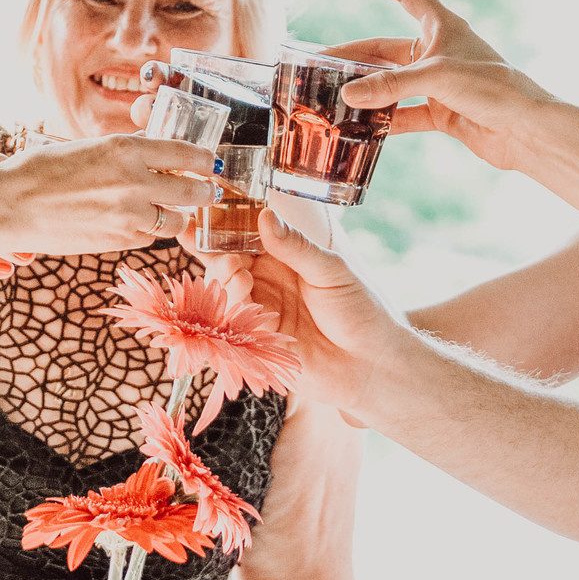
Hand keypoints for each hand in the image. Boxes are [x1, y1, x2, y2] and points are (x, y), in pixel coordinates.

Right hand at [0, 134, 212, 260]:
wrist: (10, 204)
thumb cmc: (40, 170)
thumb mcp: (87, 147)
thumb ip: (124, 150)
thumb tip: (152, 148)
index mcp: (125, 149)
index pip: (186, 153)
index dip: (204, 160)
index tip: (210, 163)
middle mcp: (134, 181)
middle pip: (192, 190)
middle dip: (204, 192)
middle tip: (207, 191)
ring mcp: (128, 215)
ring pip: (175, 221)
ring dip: (176, 215)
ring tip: (170, 210)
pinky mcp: (118, 241)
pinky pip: (149, 237)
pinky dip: (147, 231)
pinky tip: (133, 223)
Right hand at [216, 208, 415, 415]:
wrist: (372, 363)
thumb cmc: (360, 311)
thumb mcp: (331, 270)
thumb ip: (296, 247)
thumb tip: (265, 216)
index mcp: (284, 258)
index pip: (247, 238)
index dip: (225, 229)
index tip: (207, 219)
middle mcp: (267, 282)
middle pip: (226, 265)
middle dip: (221, 261)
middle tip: (232, 262)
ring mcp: (261, 311)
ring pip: (225, 294)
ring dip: (224, 285)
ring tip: (241, 280)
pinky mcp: (258, 341)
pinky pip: (232, 325)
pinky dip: (231, 314)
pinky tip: (244, 309)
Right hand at [328, 0, 554, 172]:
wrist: (527, 131)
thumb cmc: (494, 89)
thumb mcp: (437, 78)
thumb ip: (390, 85)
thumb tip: (348, 95)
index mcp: (442, 25)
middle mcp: (438, 50)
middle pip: (385, 46)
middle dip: (352, 54)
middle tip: (318, 64)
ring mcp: (439, 83)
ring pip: (391, 82)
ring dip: (365, 89)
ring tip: (330, 97)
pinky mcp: (443, 112)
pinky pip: (404, 113)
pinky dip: (384, 120)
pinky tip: (360, 128)